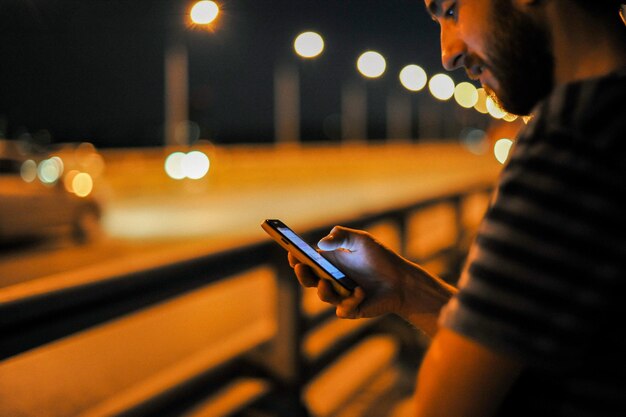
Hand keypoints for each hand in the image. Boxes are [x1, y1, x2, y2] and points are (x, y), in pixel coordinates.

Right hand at [290, 225, 452, 324]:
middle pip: (308, 279)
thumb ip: (341, 235)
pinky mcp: (352, 309)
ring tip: (324, 283)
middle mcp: (330, 279)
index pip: (306, 260)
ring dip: (323, 290)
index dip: (295, 257)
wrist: (400, 280)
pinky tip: (360, 291)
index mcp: (329, 261)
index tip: (291, 251)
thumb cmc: (379, 258)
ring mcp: (340, 295)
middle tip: (299, 266)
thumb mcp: (361, 240)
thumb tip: (321, 243)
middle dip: (301, 274)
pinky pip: (344, 308)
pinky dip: (351, 300)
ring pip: (323, 295)